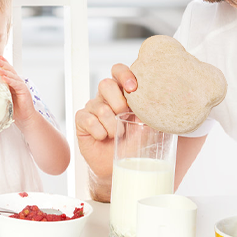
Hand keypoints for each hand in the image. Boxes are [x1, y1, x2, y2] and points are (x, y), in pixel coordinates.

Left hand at [0, 56, 36, 125]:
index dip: (3, 64)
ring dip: (5, 72)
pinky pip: (16, 84)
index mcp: (12, 84)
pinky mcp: (24, 91)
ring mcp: (21, 86)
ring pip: (13, 76)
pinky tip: (4, 78)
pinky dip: (10, 80)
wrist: (25, 118)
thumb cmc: (14, 110)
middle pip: (10, 70)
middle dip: (2, 64)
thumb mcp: (3, 100)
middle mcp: (17, 83)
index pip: (8, 71)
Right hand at [74, 63, 138, 181]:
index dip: (124, 74)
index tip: (133, 87)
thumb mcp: (147, 127)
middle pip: (105, 84)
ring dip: (112, 125)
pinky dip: (99, 131)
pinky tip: (104, 138)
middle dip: (117, 101)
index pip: (118, 71)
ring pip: (99, 107)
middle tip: (125, 116)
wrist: (120, 165)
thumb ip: (148, 114)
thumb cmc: (135, 144)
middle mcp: (106, 97)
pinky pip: (88, 120)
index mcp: (123, 92)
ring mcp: (93, 108)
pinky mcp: (82, 121)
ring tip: (118, 135)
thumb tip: (154, 104)